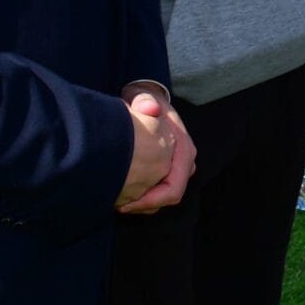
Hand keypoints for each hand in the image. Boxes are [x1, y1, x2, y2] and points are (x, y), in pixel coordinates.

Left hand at [116, 91, 194, 214]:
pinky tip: (124, 195)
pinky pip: (161, 191)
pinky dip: (145, 197)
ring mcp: (180, 166)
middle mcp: (186, 161)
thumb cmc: (146, 102)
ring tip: (120, 202)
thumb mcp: (143, 98)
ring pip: (165, 196)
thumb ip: (145, 102)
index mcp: (183, 149)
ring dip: (144, 203)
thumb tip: (150, 108)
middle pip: (170, 196)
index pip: (173, 188)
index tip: (124, 203)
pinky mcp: (171, 169)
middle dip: (145, 205)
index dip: (150, 201)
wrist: (151, 100)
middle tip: (119, 206)